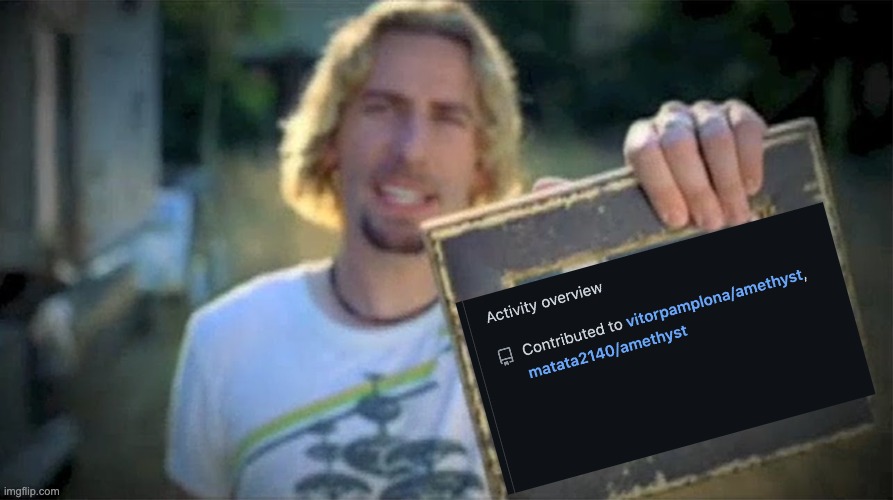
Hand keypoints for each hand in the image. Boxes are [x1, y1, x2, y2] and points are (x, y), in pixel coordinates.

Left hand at [623, 99, 767, 230]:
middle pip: (679, 144)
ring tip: (734, 215)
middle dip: (696, 188)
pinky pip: (746, 128)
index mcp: (643, 136)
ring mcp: (704, 111)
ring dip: (727, 182)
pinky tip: (750, 188)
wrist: (709, 174)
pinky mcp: (737, 111)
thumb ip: (668, 208)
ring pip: (716, 137)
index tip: (677, 219)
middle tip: (711, 222)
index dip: (661, 186)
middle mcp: (671, 118)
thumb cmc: (679, 195)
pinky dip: (750, 161)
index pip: (644, 151)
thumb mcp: (667, 201)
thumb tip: (680, 225)